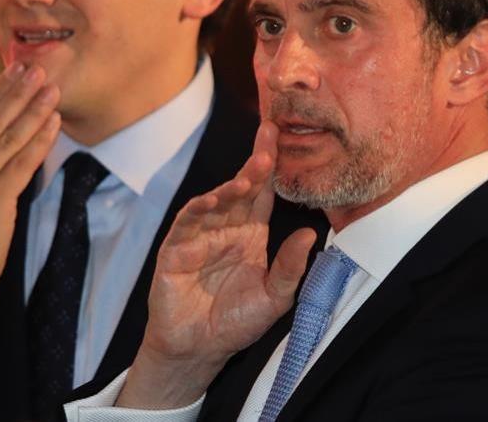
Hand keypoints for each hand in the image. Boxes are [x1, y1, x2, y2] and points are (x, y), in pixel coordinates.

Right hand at [117, 122, 316, 408]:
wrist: (198, 349)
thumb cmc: (235, 322)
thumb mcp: (274, 298)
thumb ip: (290, 268)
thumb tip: (312, 234)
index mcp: (251, 234)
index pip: (264, 193)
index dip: (272, 166)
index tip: (282, 137)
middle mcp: (226, 228)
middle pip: (242, 188)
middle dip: (255, 164)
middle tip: (271, 138)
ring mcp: (199, 236)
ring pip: (216, 201)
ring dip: (232, 186)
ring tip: (250, 174)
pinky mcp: (176, 248)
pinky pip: (187, 222)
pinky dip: (198, 209)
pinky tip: (212, 200)